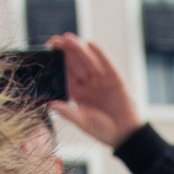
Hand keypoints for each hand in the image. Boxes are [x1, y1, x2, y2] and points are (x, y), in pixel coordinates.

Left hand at [49, 32, 142, 148]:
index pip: (66, 74)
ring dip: (79, 49)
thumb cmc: (103, 130)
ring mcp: (102, 79)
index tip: (48, 53)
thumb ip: (68, 112)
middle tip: (55, 40)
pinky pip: (107, 63)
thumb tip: (50, 105)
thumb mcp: (83, 122)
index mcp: (78, 92)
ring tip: (69, 39)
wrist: (125, 134)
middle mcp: (89, 83)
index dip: (57, 63)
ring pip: (88, 61)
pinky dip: (100, 54)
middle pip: (75, 64)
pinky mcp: (115, 78)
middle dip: (66, 52)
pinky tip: (91, 44)